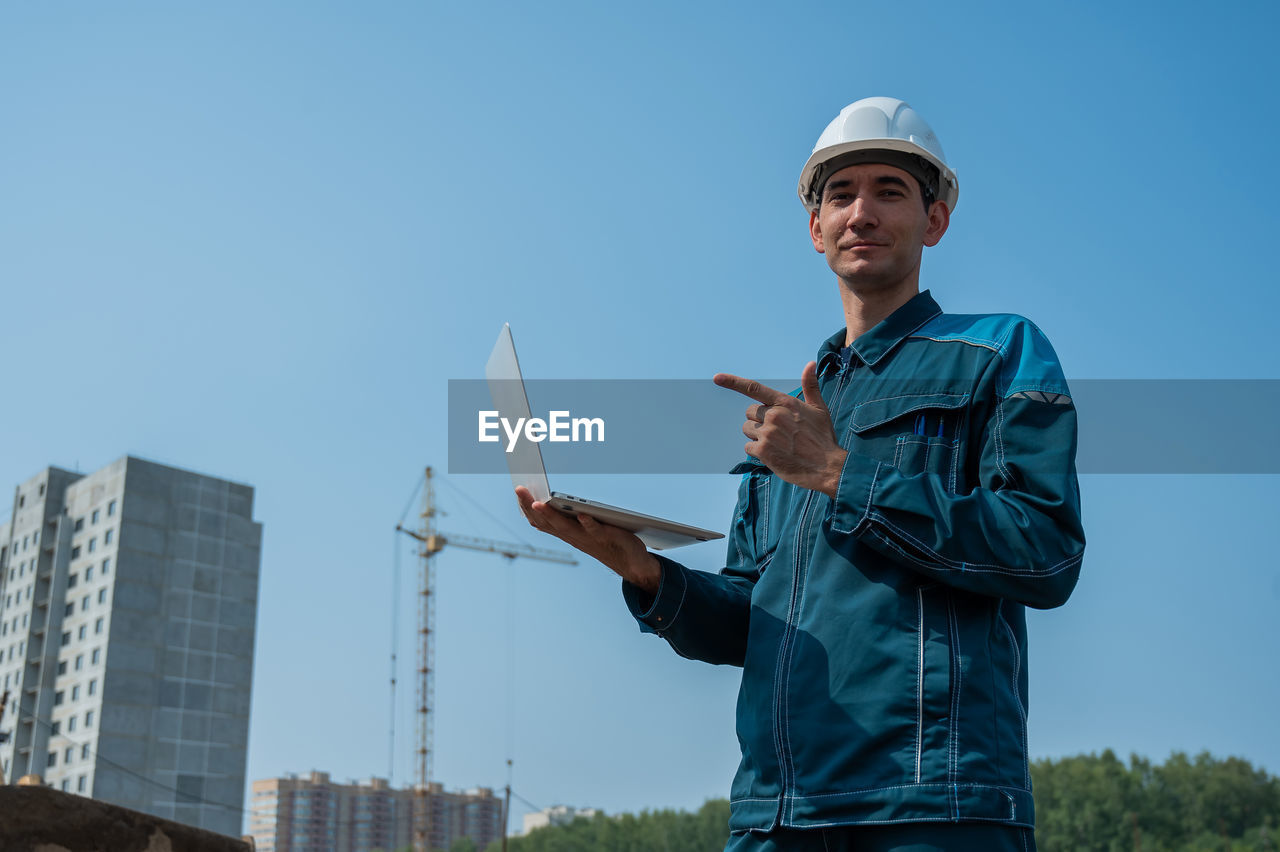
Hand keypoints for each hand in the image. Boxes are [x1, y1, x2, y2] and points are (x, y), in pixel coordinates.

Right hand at [514, 486, 661, 593]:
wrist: (632, 564)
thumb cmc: (606, 541)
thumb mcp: (583, 528)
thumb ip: (570, 516)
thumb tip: (555, 497)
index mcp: (566, 532)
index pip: (540, 520)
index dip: (527, 507)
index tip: (517, 490)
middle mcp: (572, 536)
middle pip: (547, 521)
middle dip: (530, 505)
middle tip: (519, 488)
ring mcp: (587, 538)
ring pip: (565, 527)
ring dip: (551, 515)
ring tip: (538, 503)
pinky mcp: (605, 538)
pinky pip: (594, 530)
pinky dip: (588, 523)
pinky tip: (582, 514)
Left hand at [714, 361, 846, 497]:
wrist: (828, 467)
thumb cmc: (823, 438)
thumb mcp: (819, 409)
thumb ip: (810, 386)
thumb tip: (810, 363)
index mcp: (785, 403)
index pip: (754, 389)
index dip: (733, 382)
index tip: (717, 377)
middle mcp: (774, 415)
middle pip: (750, 413)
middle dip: (759, 421)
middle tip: (778, 432)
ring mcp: (767, 433)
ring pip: (748, 430)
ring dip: (757, 437)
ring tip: (778, 444)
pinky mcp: (763, 451)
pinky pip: (748, 447)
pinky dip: (758, 452)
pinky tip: (775, 455)